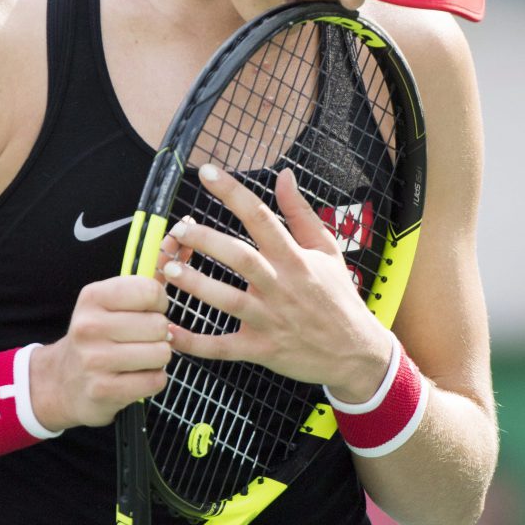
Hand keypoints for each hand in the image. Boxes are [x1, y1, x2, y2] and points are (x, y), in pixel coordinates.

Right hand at [29, 275, 171, 428]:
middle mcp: (89, 326)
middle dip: (159, 334)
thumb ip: (139, 290)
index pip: (150, 291)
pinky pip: (156, 380)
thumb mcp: (105, 305)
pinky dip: (153, 379)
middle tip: (141, 340)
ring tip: (138, 358)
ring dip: (157, 358)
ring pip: (161, 353)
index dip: (159, 303)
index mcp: (92, 297)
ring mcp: (95, 360)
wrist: (62, 382)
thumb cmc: (96, 338)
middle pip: (159, 324)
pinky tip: (135, 377)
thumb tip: (172, 280)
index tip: (147, 312)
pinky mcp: (104, 390)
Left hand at [160, 165, 390, 401]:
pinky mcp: (261, 348)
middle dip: (207, 241)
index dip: (232, 192)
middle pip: (241, 258)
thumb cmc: (338, 297)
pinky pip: (223, 346)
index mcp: (294, 258)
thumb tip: (284, 175)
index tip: (207, 172)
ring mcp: (269, 319)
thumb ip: (301, 212)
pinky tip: (169, 330)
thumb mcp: (327, 250)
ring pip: (228, 300)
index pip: (261, 217)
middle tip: (180, 229)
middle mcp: (280, 286)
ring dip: (196, 285)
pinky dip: (194, 342)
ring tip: (168, 269)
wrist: (356, 352)